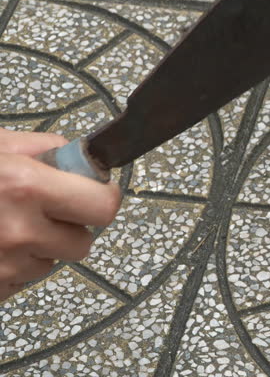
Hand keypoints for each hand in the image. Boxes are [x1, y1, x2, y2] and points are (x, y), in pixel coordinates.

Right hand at [0, 129, 120, 299]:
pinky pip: (24, 279)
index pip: (104, 206)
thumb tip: (77, 155)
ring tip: (6, 223)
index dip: (103, 196)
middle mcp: (20, 229)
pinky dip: (15, 265)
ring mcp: (7, 265)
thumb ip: (42, 147)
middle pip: (84, 241)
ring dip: (40, 246)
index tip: (97, 190)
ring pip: (53, 261)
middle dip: (73, 225)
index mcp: (25, 186)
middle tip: (48, 209)